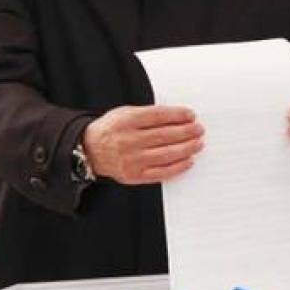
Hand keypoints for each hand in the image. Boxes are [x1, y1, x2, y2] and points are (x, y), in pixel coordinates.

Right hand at [82, 105, 203, 183]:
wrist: (91, 150)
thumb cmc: (112, 130)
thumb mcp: (124, 113)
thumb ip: (148, 114)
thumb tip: (178, 117)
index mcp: (126, 121)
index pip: (158, 116)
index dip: (178, 115)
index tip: (191, 115)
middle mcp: (129, 140)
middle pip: (165, 135)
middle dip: (186, 132)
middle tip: (199, 129)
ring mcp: (132, 160)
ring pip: (166, 154)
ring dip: (187, 148)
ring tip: (198, 143)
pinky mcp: (135, 175)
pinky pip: (162, 172)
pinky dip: (178, 167)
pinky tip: (188, 160)